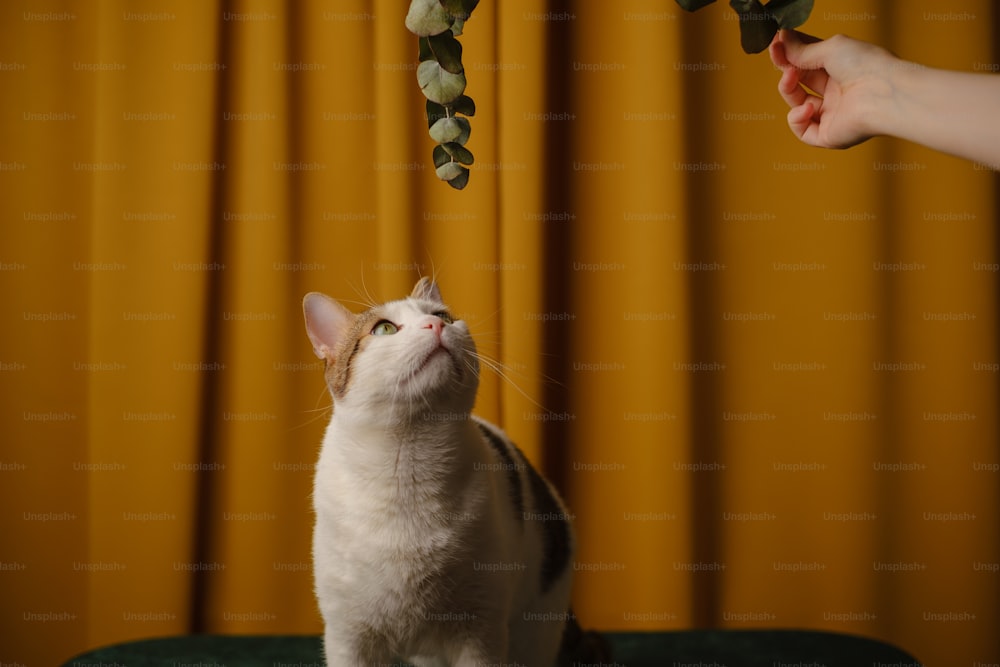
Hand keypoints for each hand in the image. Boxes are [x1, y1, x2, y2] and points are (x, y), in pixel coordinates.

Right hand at [768, 30, 896, 149]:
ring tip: (790, 77)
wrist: (882, 92)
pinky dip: (797, 119)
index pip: (809, 63)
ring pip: (797, 105)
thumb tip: (781, 40)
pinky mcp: (828, 136)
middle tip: (779, 57)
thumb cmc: (866, 65)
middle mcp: (838, 92)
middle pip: (800, 83)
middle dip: (786, 70)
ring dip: (787, 89)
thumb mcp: (830, 48)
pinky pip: (803, 131)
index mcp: (842, 70)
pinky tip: (808, 107)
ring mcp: (833, 114)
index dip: (791, 54)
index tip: (775, 44)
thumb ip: (802, 48)